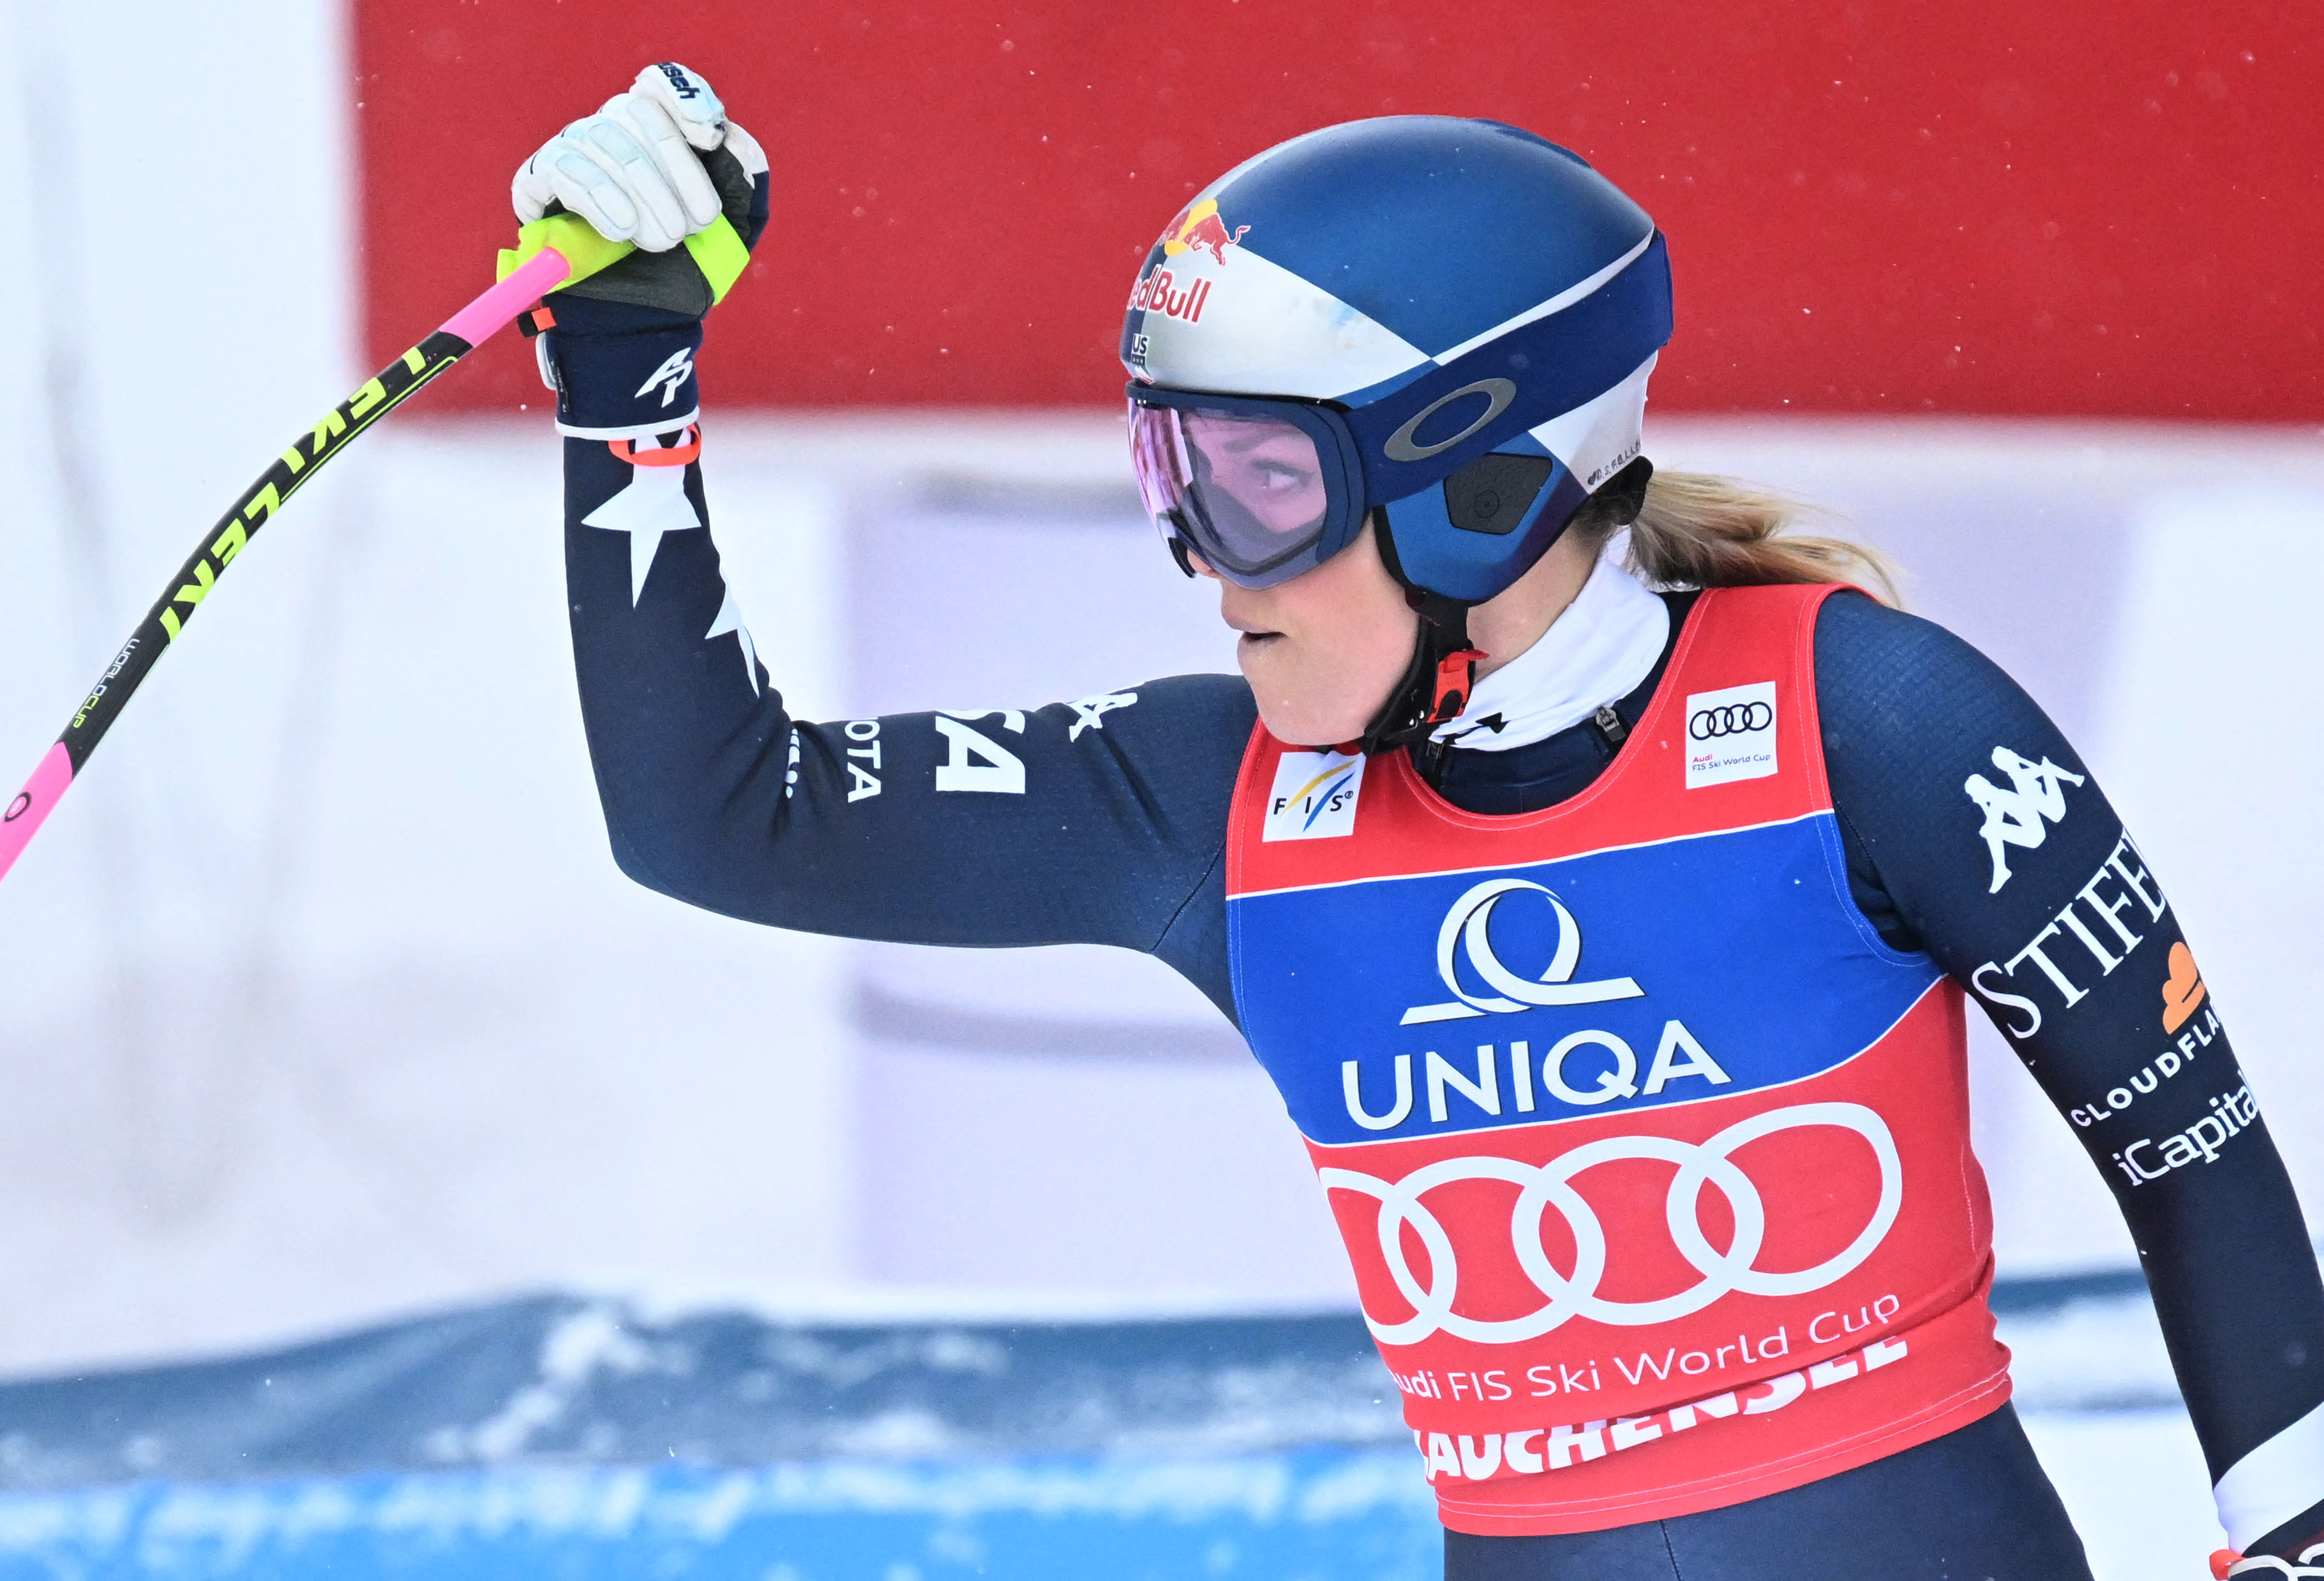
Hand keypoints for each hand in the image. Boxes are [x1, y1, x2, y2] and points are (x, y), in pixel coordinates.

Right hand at [512, 62, 766, 315]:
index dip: (684, 98)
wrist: (643, 323)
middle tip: (696, 225)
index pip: (660, 84)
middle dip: (676, 168)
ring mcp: (572, 153)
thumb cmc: (689, 269)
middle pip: (636, 112)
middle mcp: (611, 132)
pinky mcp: (537, 181)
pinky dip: (599, 198)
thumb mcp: (737, 223)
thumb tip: (721, 131)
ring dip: (644, 192)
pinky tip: (622, 231)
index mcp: (656, 134)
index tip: (709, 137)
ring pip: (605, 140)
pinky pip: (566, 168)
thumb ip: (743, 170)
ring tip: (663, 241)